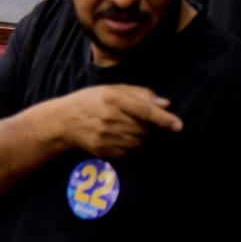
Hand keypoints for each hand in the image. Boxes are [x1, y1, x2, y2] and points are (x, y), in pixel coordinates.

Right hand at [58, 84, 182, 157]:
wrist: (63, 119)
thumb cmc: (90, 101)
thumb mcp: (111, 89)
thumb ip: (139, 93)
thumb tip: (165, 104)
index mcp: (113, 98)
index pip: (145, 110)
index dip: (164, 119)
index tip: (178, 125)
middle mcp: (110, 116)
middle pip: (144, 129)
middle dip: (145, 127)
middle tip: (134, 122)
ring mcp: (105, 134)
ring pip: (137, 142)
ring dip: (137, 138)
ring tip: (124, 129)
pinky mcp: (101, 148)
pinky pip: (127, 152)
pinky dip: (128, 147)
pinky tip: (117, 138)